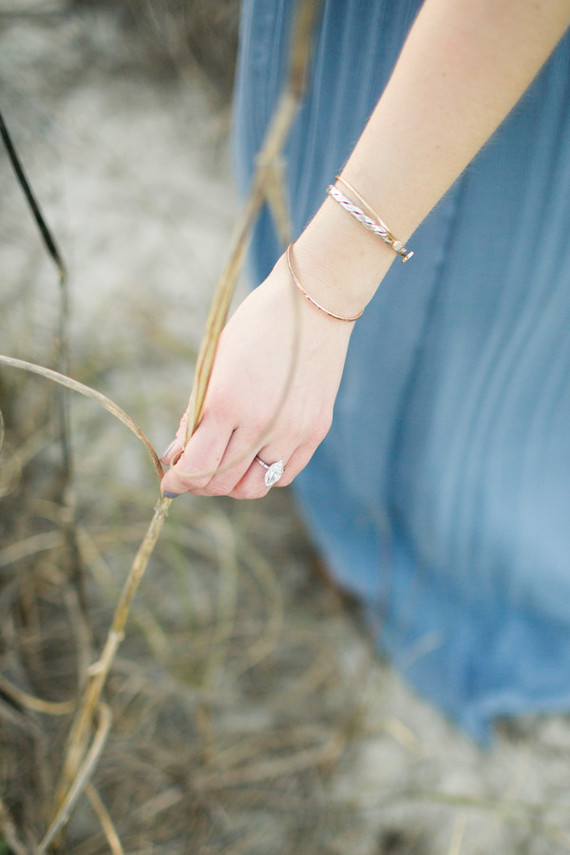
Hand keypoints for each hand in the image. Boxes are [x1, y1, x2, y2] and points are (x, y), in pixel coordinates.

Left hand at [160, 253, 353, 498]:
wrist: (312, 305)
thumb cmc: (256, 327)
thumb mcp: (214, 365)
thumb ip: (196, 413)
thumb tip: (177, 454)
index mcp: (227, 403)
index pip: (196, 465)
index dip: (178, 481)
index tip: (170, 483)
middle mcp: (260, 424)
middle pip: (223, 482)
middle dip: (200, 484)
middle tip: (193, 474)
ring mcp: (292, 431)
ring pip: (254, 487)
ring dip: (232, 485)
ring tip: (224, 468)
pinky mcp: (315, 431)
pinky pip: (283, 474)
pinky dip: (264, 474)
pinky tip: (254, 458)